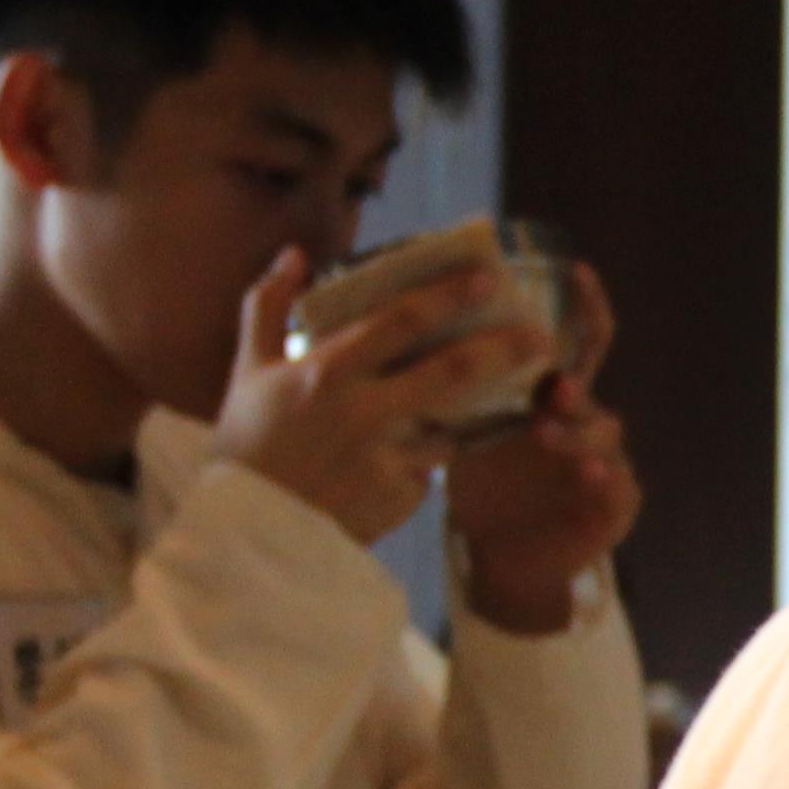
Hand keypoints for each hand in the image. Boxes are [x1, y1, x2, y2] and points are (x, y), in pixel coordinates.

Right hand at [212, 249, 553, 549]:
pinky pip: (429, 472)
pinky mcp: (399, 498)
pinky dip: (427, 461)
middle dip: (505, 349)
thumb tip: (294, 254)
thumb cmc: (245, 447)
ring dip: (473, 416)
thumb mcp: (248, 372)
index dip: (450, 296)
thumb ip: (268, 306)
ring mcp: (385, 457)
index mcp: (328, 372)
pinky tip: (423, 460)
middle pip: (453, 371)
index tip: (489, 279)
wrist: (246, 535)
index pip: (402, 320)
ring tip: (501, 402)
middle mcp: (364, 412)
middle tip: (542, 337)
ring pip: (451, 427)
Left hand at [445, 254, 644, 631]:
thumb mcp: (462, 424)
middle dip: (575, 374)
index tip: (577, 271)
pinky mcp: (612, 504)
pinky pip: (617, 485)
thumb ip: (448, 379)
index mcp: (550, 389)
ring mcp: (603, 457)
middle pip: (595, 382)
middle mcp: (583, 416)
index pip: (574, 338)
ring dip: (579, 427)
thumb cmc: (484, 480)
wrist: (505, 552)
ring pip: (606, 431)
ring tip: (547, 428)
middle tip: (551, 381)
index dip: (583, 304)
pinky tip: (588, 471)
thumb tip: (394, 321)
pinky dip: (604, 475)